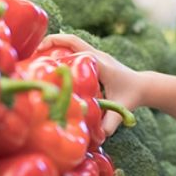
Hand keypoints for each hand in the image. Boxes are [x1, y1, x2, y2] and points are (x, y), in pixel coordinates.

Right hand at [40, 33, 154, 136]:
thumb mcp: (122, 109)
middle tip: (32, 54)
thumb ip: (111, 122)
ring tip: (35, 57)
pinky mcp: (93, 57)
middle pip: (72, 40)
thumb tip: (97, 136)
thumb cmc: (132, 96)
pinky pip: (73, 47)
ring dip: (54, 44)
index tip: (42, 64)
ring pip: (71, 41)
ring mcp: (95, 53)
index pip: (78, 54)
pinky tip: (48, 62)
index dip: (61, 57)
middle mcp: (97, 55)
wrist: (143, 85)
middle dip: (51, 42)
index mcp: (102, 65)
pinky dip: (60, 49)